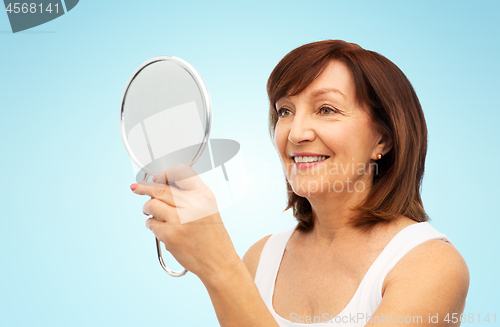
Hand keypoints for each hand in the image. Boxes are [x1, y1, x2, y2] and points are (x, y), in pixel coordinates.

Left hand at [130, 164, 239, 280]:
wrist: (218, 261)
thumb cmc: (212, 236)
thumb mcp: (208, 208)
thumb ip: (189, 195)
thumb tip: (161, 185)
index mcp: (204, 195)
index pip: (180, 172)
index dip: (165, 173)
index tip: (157, 177)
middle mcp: (193, 204)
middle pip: (160, 188)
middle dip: (144, 188)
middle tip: (136, 188)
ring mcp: (180, 220)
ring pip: (151, 204)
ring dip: (147, 208)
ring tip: (150, 212)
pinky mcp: (170, 235)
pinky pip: (151, 223)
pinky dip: (152, 225)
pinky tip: (160, 229)